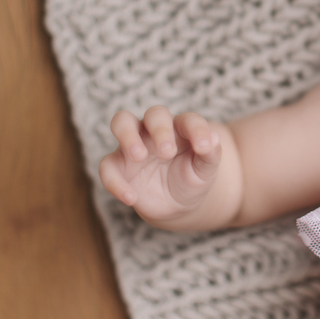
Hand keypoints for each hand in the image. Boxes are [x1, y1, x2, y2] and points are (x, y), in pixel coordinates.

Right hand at [98, 106, 222, 222]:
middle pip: (154, 114)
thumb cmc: (193, 178)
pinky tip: (131, 198)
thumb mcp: (206, 169)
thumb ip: (211, 153)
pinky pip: (107, 166)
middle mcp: (156, 130)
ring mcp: (134, 144)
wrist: (177, 204)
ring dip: (128, 135)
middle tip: (167, 153)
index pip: (189, 120)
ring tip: (139, 156)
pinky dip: (115, 181)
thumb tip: (213, 138)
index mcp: (182, 128)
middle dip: (161, 130)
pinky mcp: (118, 165)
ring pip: (122, 122)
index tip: (203, 148)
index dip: (197, 129)